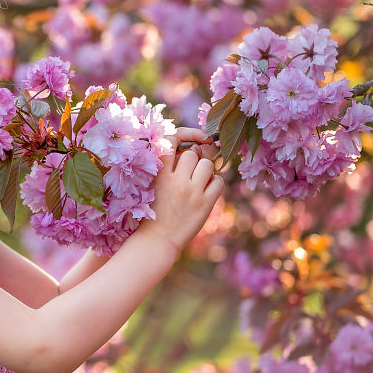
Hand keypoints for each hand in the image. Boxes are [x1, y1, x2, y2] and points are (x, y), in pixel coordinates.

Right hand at [138, 130, 223, 254]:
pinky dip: (215, 183)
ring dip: (206, 170)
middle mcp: (175, 180)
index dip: (185, 134)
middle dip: (195, 159)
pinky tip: (206, 191)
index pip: (171, 140)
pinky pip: (219, 181)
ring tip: (199, 181)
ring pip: (207, 165)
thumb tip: (197, 149)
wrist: (157, 238)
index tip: (196, 139)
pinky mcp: (205, 204)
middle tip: (192, 172)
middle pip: (193, 153)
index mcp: (158, 173)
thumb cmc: (155, 209)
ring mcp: (191, 192)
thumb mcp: (153, 184)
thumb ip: (169, 166)